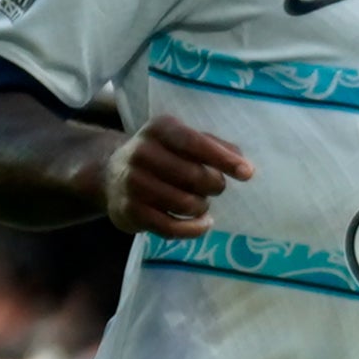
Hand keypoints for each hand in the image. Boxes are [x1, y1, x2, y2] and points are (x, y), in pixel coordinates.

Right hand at [102, 114, 252, 236]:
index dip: (223, 159)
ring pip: (184, 203)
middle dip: (214, 185)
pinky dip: (193, 229)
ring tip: (201, 202)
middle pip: (194, 176)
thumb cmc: (164, 155)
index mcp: (160, 129)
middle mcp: (141, 152)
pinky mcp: (129, 211)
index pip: (195, 143)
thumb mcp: (186, 141)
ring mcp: (132, 183)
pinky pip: (170, 228)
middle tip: (215, 187)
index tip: (247, 173)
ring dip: (202, 207)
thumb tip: (244, 166)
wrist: (111, 174)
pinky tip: (203, 224)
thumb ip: (217, 147)